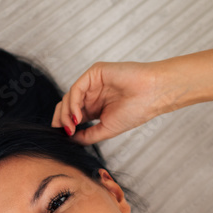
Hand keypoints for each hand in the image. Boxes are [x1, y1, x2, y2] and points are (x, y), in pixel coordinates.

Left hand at [51, 60, 173, 145]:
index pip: (72, 115)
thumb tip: (69, 139)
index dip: (64, 126)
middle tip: (62, 132)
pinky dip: (73, 104)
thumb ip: (87, 135)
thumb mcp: (106, 129)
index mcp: (95, 107)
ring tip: (72, 127)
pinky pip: (76, 89)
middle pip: (66, 105)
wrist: (152, 95)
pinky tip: (77, 117)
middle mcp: (92, 95)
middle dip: (60, 119)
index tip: (62, 138)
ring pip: (69, 98)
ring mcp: (92, 83)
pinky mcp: (94, 73)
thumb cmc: (136, 111)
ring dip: (66, 114)